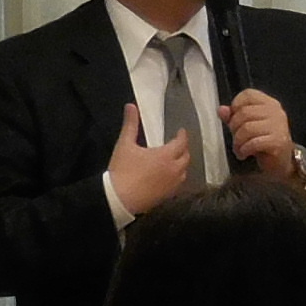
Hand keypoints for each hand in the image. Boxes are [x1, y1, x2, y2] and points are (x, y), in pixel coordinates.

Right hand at [107, 103, 193, 218]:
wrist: (119, 199)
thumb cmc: (122, 170)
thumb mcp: (125, 144)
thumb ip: (130, 124)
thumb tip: (131, 106)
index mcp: (165, 155)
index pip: (181, 143)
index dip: (182, 135)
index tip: (181, 131)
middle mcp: (173, 170)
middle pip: (186, 157)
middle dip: (184, 149)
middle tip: (179, 144)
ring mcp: (172, 185)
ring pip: (184, 172)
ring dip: (182, 164)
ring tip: (176, 159)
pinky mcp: (167, 196)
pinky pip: (178, 185)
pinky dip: (177, 177)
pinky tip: (170, 177)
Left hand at [225, 88, 297, 181]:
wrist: (281, 163)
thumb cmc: (263, 142)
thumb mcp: (246, 127)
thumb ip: (234, 116)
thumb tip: (221, 110)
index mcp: (269, 103)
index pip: (248, 94)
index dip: (236, 105)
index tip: (233, 119)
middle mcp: (276, 111)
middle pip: (244, 112)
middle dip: (234, 128)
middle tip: (235, 139)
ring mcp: (279, 126)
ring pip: (247, 128)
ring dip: (237, 141)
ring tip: (238, 149)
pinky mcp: (278, 141)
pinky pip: (254, 142)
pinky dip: (244, 149)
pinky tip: (244, 154)